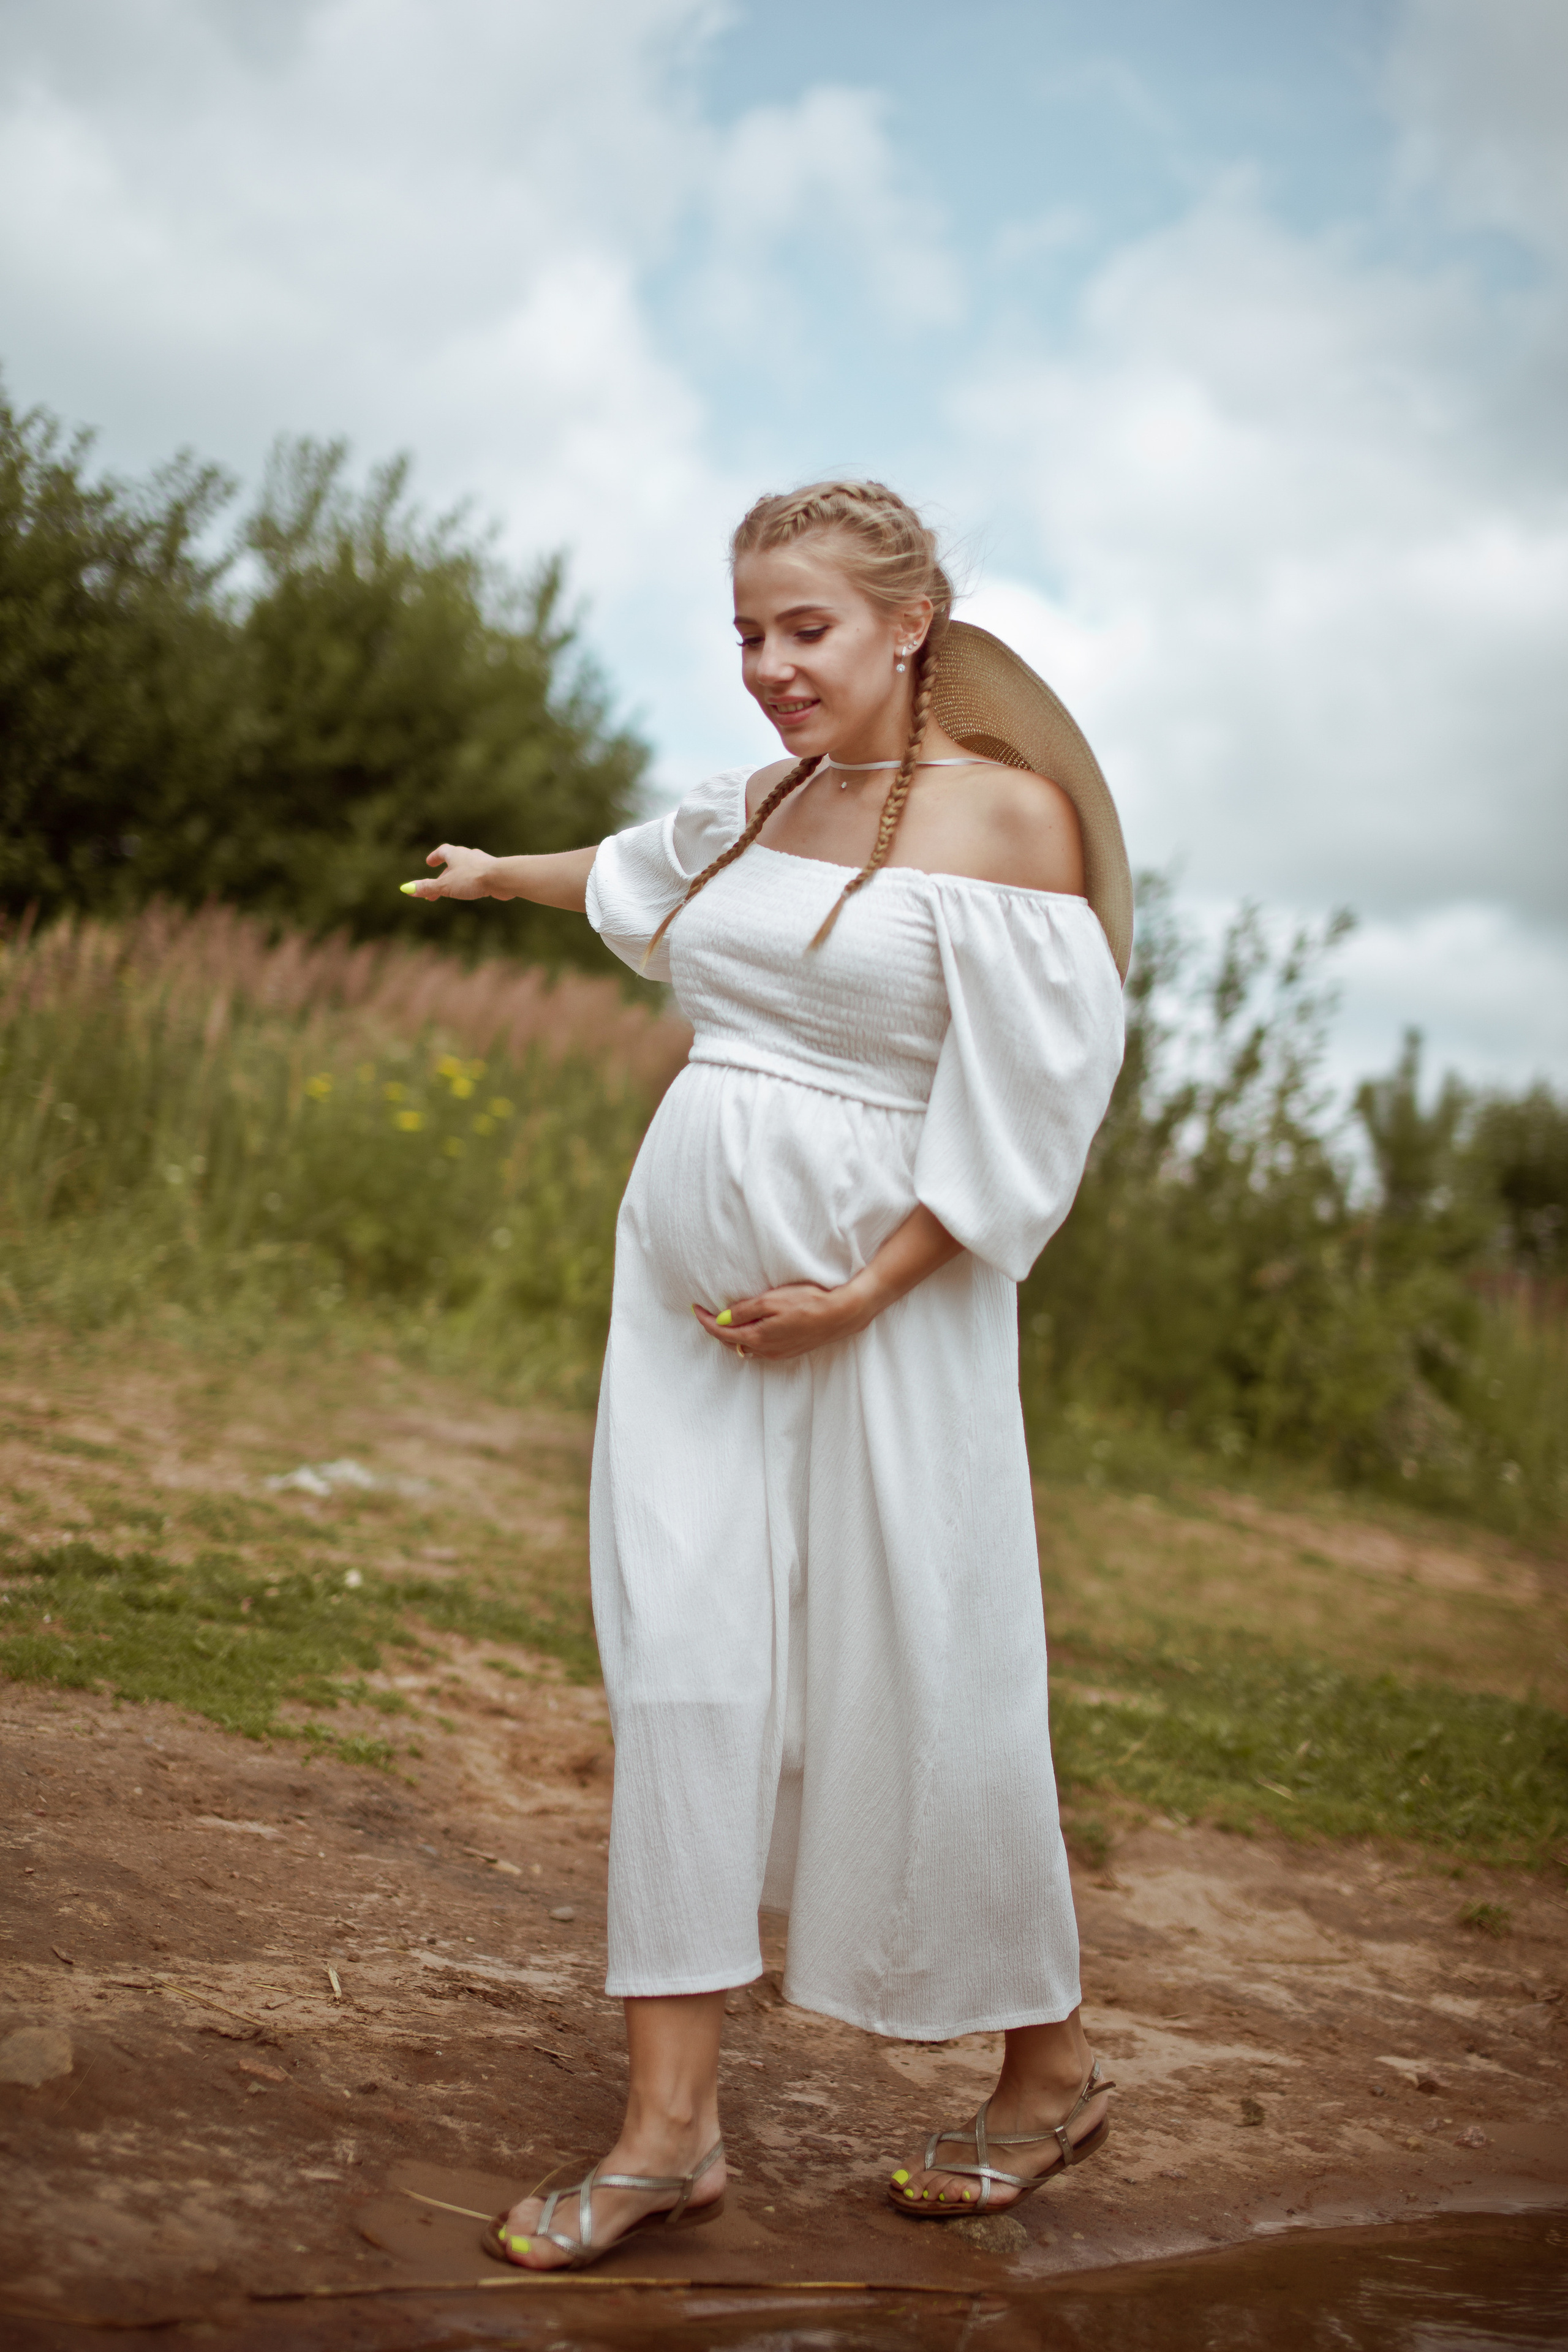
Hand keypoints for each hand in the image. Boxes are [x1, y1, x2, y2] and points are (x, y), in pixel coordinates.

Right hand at [410, 844, 496, 899]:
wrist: (502, 878)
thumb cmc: (472, 878)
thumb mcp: (445, 885)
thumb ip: (427, 887)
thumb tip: (406, 889)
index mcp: (456, 854)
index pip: (442, 851)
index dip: (435, 857)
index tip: (429, 863)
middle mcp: (469, 856)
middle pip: (453, 864)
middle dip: (443, 877)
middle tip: (435, 890)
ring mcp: (482, 864)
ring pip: (467, 870)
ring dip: (458, 880)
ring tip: (453, 890)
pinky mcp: (493, 873)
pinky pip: (479, 877)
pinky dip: (471, 883)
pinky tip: (474, 891)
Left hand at [693, 1282, 864, 1361]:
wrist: (840, 1315)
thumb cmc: (807, 1303)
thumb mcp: (771, 1301)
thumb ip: (743, 1311)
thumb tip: (722, 1318)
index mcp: (757, 1338)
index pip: (721, 1332)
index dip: (705, 1321)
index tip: (695, 1308)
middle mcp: (765, 1351)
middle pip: (730, 1342)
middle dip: (716, 1329)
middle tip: (707, 1313)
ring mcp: (778, 1354)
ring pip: (745, 1347)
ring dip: (733, 1335)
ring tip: (727, 1319)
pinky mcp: (789, 1351)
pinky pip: (760, 1349)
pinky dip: (749, 1339)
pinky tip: (754, 1327)